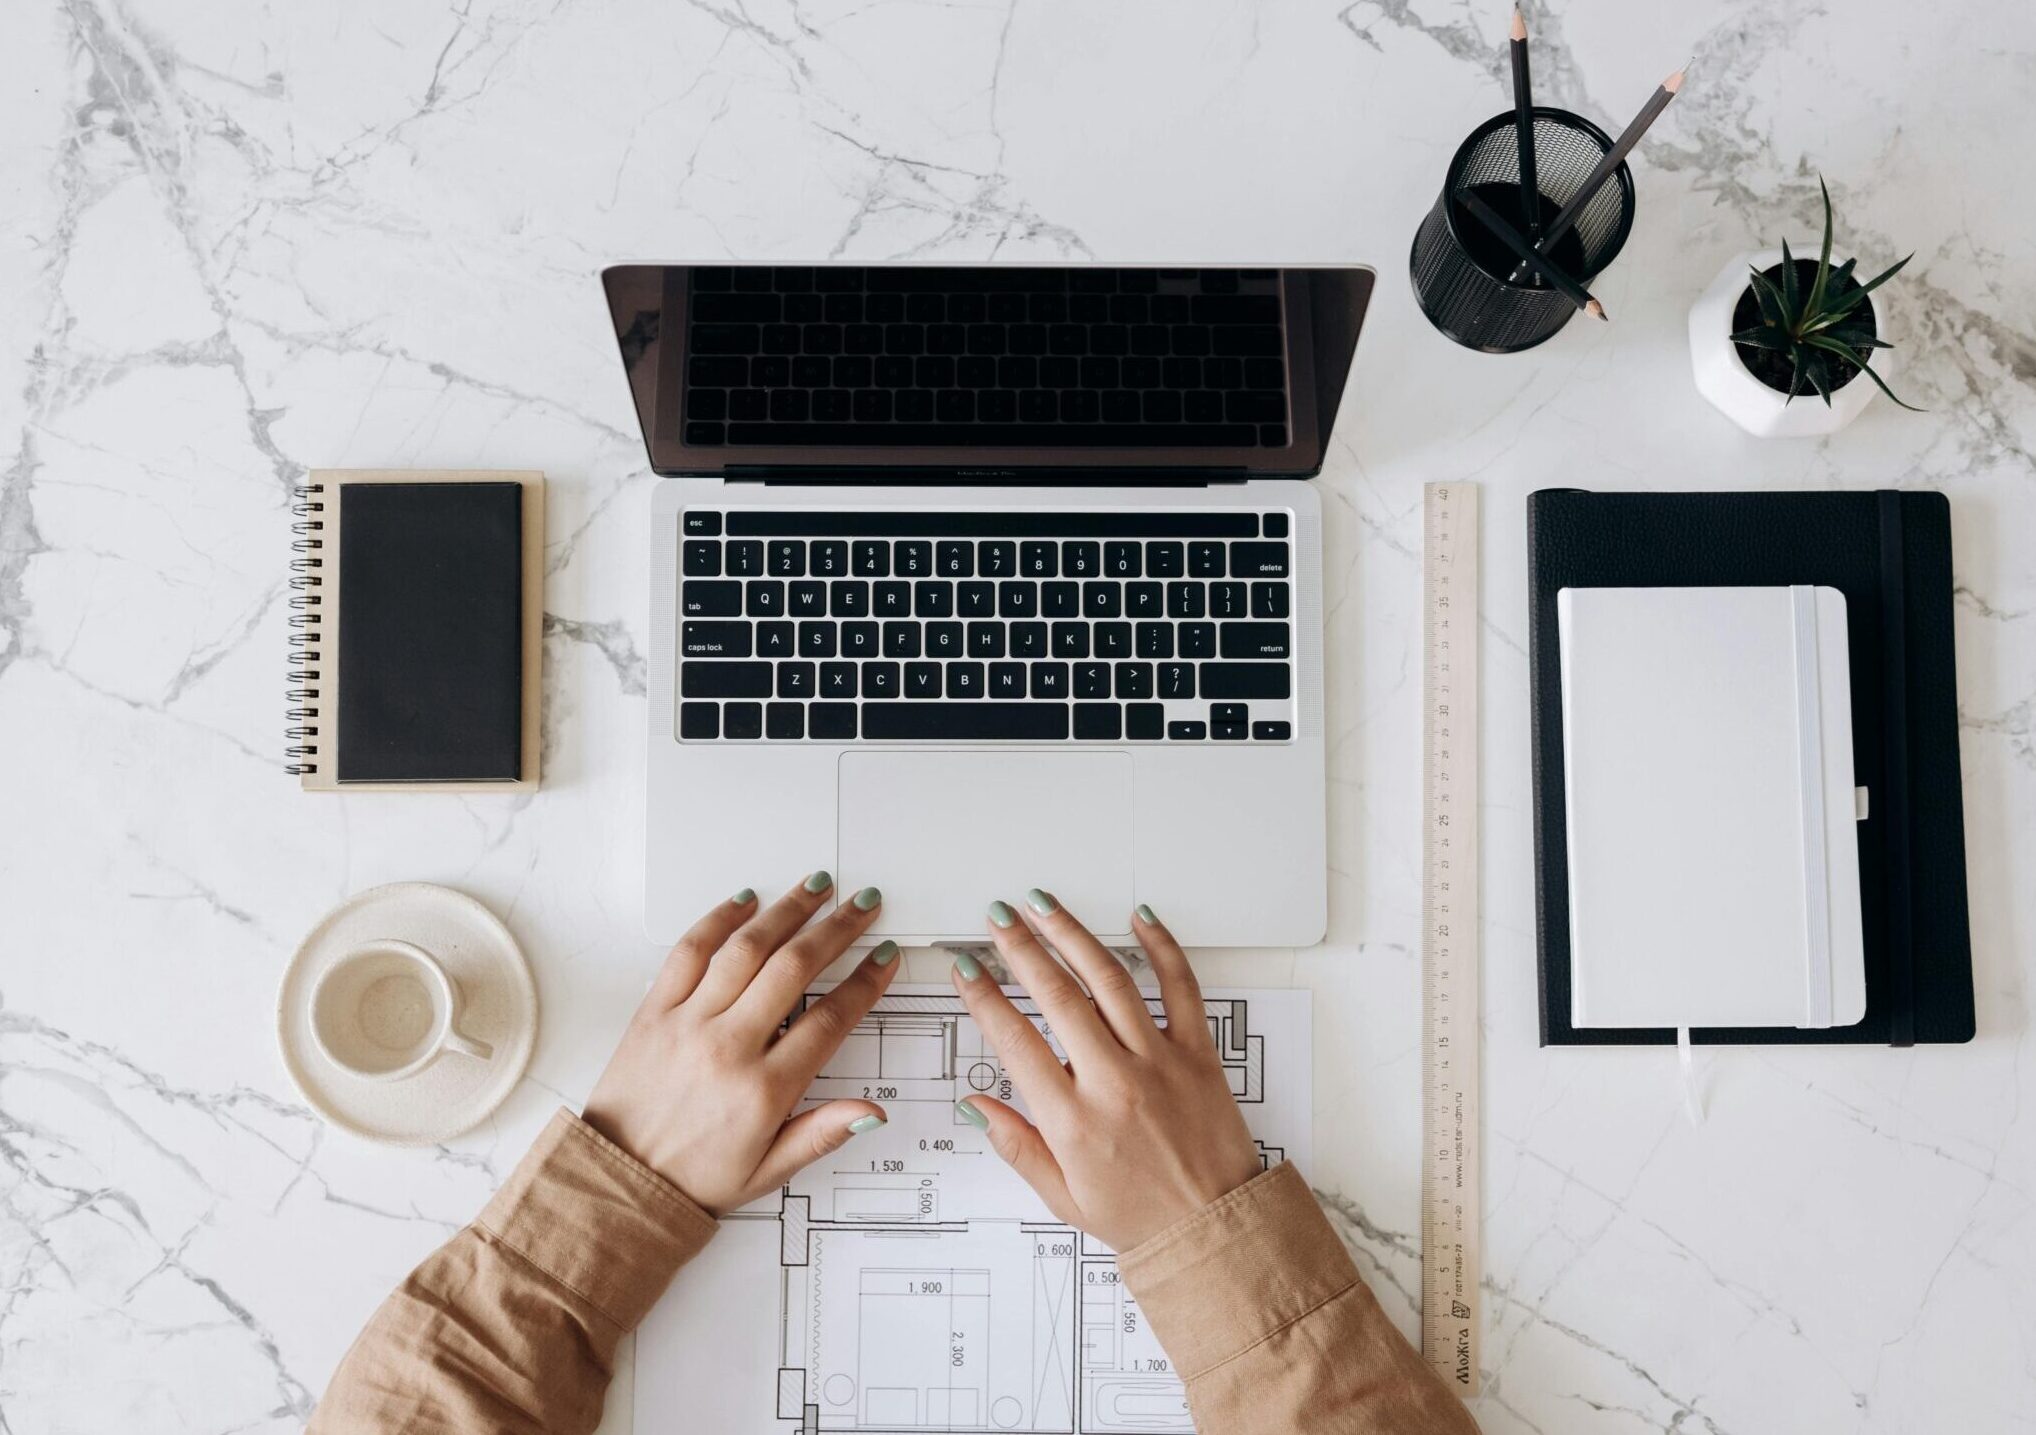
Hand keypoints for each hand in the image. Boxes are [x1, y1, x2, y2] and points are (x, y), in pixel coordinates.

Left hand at [582, 874, 899, 1213]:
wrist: (619, 1179)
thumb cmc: (693, 1177)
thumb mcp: (768, 1171)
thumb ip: (822, 1134)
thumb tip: (872, 1111)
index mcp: (763, 1090)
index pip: (829, 1020)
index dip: (863, 983)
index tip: (883, 957)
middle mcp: (728, 1047)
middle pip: (794, 969)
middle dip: (837, 930)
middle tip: (861, 906)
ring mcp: (688, 1023)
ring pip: (747, 949)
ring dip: (787, 911)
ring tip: (816, 888)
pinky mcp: (654, 1011)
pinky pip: (689, 952)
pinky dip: (718, 919)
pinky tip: (744, 901)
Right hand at [949, 893, 1262, 1250]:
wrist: (1217, 1230)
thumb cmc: (1142, 1217)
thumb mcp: (1062, 1197)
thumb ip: (1016, 1144)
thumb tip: (974, 1104)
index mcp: (1073, 1121)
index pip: (1015, 1042)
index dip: (984, 998)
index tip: (966, 969)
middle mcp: (1114, 1082)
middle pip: (1056, 996)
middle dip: (1020, 948)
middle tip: (998, 918)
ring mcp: (1159, 1061)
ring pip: (1110, 980)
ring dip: (1072, 935)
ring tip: (1044, 906)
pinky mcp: (1199, 1053)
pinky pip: (1181, 988)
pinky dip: (1162, 947)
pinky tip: (1140, 918)